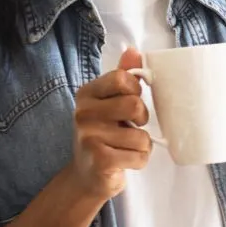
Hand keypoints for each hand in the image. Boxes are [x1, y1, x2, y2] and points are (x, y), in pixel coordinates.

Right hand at [64, 48, 153, 202]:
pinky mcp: (100, 160)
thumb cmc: (103, 135)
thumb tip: (133, 50)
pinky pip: (140, 156)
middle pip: (134, 105)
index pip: (123, 78)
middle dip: (142, 120)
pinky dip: (139, 161)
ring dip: (142, 146)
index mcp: (87, 94)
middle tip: (131, 127)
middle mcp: (83, 113)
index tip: (130, 103)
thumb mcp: (109, 103)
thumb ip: (122, 77)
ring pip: (142, 136)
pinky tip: (123, 162)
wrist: (86, 176)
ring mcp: (89, 137)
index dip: (136, 91)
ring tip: (124, 148)